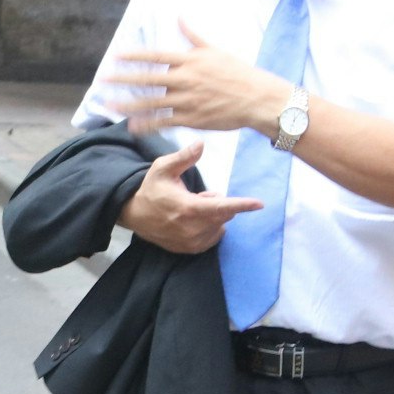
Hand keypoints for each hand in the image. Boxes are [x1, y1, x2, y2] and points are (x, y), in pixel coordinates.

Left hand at [106, 34, 289, 137]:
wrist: (257, 99)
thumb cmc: (238, 73)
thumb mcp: (215, 51)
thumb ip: (193, 36)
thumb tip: (179, 17)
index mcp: (190, 60)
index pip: (155, 56)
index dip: (134, 55)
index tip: (116, 55)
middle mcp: (185, 79)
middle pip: (147, 78)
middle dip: (122, 78)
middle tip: (103, 79)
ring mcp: (187, 100)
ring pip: (151, 102)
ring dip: (128, 104)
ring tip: (108, 105)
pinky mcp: (192, 118)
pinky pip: (164, 121)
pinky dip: (147, 124)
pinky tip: (132, 126)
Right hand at [121, 143, 260, 255]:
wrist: (134, 215)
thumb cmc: (151, 188)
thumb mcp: (163, 168)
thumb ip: (184, 157)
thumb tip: (201, 144)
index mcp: (188, 208)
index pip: (221, 207)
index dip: (242, 205)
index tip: (259, 204)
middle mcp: (191, 228)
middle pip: (223, 215)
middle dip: (219, 203)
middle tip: (200, 196)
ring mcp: (190, 241)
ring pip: (219, 226)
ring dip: (214, 216)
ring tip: (194, 208)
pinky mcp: (189, 249)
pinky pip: (212, 238)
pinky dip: (211, 228)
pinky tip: (196, 220)